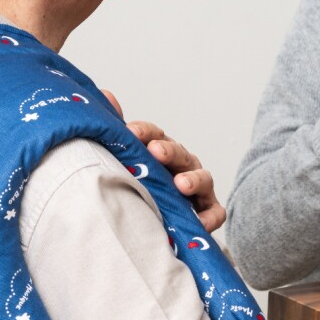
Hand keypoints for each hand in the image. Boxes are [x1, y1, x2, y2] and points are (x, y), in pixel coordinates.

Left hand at [104, 89, 225, 232]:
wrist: (157, 220)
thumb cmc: (143, 184)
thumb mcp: (129, 158)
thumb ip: (117, 130)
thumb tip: (105, 96)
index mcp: (162, 150)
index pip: (155, 135)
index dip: (145, 132)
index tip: (130, 132)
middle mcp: (183, 165)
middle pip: (179, 154)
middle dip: (168, 151)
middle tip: (155, 151)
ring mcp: (198, 188)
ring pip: (202, 178)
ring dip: (193, 180)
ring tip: (181, 184)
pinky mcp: (207, 211)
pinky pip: (214, 213)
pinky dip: (209, 217)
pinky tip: (199, 223)